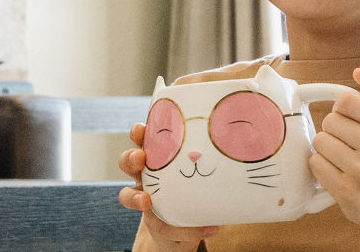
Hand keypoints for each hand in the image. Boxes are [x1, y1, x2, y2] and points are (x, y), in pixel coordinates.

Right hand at [116, 122, 216, 250]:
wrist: (188, 227)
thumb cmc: (197, 192)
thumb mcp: (205, 178)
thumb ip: (213, 172)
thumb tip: (233, 168)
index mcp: (159, 159)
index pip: (144, 142)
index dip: (139, 134)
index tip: (141, 129)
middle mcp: (147, 177)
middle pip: (128, 162)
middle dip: (130, 158)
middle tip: (140, 158)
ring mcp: (146, 200)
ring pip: (127, 194)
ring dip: (133, 197)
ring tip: (146, 202)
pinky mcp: (153, 224)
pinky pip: (158, 227)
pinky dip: (177, 230)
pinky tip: (199, 229)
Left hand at [308, 68, 359, 229]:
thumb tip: (359, 72)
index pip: (347, 101)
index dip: (346, 109)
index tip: (356, 121)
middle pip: (330, 121)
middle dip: (337, 130)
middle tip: (354, 144)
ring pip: (320, 141)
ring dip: (328, 148)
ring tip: (348, 159)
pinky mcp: (348, 194)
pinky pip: (315, 164)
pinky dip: (323, 167)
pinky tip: (341, 173)